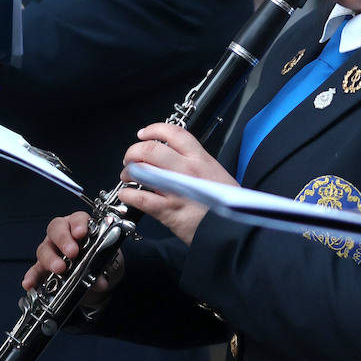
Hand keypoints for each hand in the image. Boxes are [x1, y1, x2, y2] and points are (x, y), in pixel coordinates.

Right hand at [22, 212, 124, 309]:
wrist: (97, 281)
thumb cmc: (102, 263)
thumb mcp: (108, 264)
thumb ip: (104, 269)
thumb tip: (100, 281)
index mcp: (80, 227)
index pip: (77, 219)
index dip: (78, 224)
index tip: (81, 233)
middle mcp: (63, 235)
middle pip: (56, 229)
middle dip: (64, 240)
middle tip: (72, 253)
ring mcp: (51, 251)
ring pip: (44, 249)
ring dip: (50, 259)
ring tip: (59, 269)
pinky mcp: (43, 269)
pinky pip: (35, 271)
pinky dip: (32, 277)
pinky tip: (30, 283)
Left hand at [117, 124, 236, 244]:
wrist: (233, 231)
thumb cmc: (228, 207)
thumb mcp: (218, 176)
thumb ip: (197, 166)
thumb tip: (177, 160)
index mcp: (201, 159)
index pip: (174, 133)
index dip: (154, 130)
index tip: (145, 133)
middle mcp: (187, 170)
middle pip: (151, 149)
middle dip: (134, 151)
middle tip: (130, 157)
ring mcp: (176, 189)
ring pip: (142, 170)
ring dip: (128, 172)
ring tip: (127, 176)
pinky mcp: (168, 210)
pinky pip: (140, 198)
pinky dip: (128, 194)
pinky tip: (127, 195)